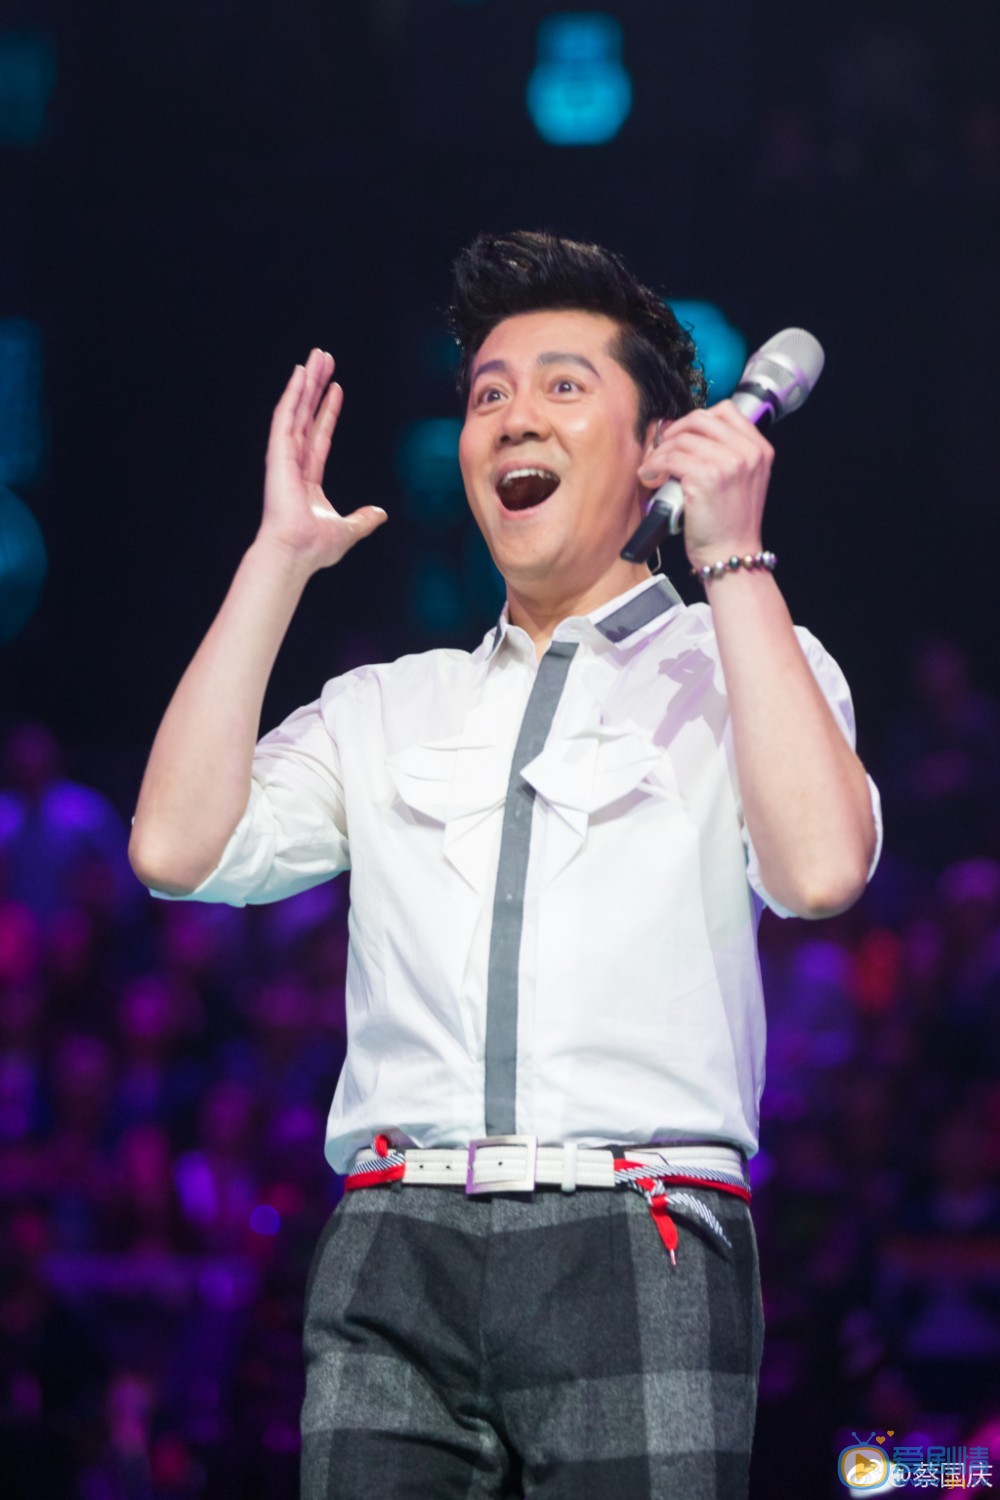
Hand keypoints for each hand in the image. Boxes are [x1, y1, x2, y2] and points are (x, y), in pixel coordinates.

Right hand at [259, 347, 386, 570]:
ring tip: (315, 357)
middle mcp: (293, 462)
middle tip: (323, 360)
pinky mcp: (277, 453)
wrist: (296, 552)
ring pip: (296, 409)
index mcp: (306, 477)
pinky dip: (292, 394)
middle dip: (315, 387)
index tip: (336, 389)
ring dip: (305, 383)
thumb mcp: (348, 529)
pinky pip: (285, 417)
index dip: (328, 411)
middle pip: (306, 415)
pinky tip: (300, 374)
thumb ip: (363, 519)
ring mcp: (283, 456)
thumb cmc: (314, 547)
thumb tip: (380, 514)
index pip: (319, 436)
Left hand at [637, 400, 772, 567]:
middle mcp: (747, 451)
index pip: (726, 411)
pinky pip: (670, 459)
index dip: (697, 419)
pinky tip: (650, 476)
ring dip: (659, 452)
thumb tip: (688, 435)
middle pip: (701, 419)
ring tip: (653, 468)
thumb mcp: (744, 480)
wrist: (732, 554)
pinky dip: (654, 466)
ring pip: (681, 439)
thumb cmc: (731, 524)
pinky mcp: (705, 477)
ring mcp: (728, 462)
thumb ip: (728, 454)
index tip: (681, 433)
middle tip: (662, 447)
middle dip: (675, 431)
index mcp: (759, 448)